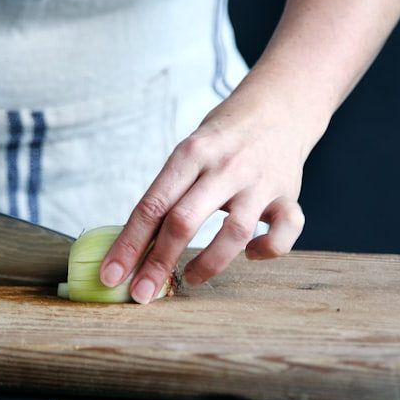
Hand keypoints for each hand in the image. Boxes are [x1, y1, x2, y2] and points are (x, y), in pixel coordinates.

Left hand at [99, 69, 329, 302]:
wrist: (280, 106)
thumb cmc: (223, 137)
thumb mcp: (190, 151)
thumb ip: (170, 192)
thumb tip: (133, 246)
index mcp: (191, 152)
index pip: (152, 205)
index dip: (129, 244)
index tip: (111, 274)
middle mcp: (225, 166)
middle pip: (184, 221)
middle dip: (158, 263)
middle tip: (141, 294)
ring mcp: (259, 181)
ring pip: (233, 233)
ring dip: (208, 264)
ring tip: (190, 277)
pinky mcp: (288, 195)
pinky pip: (285, 232)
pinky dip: (267, 249)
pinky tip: (251, 253)